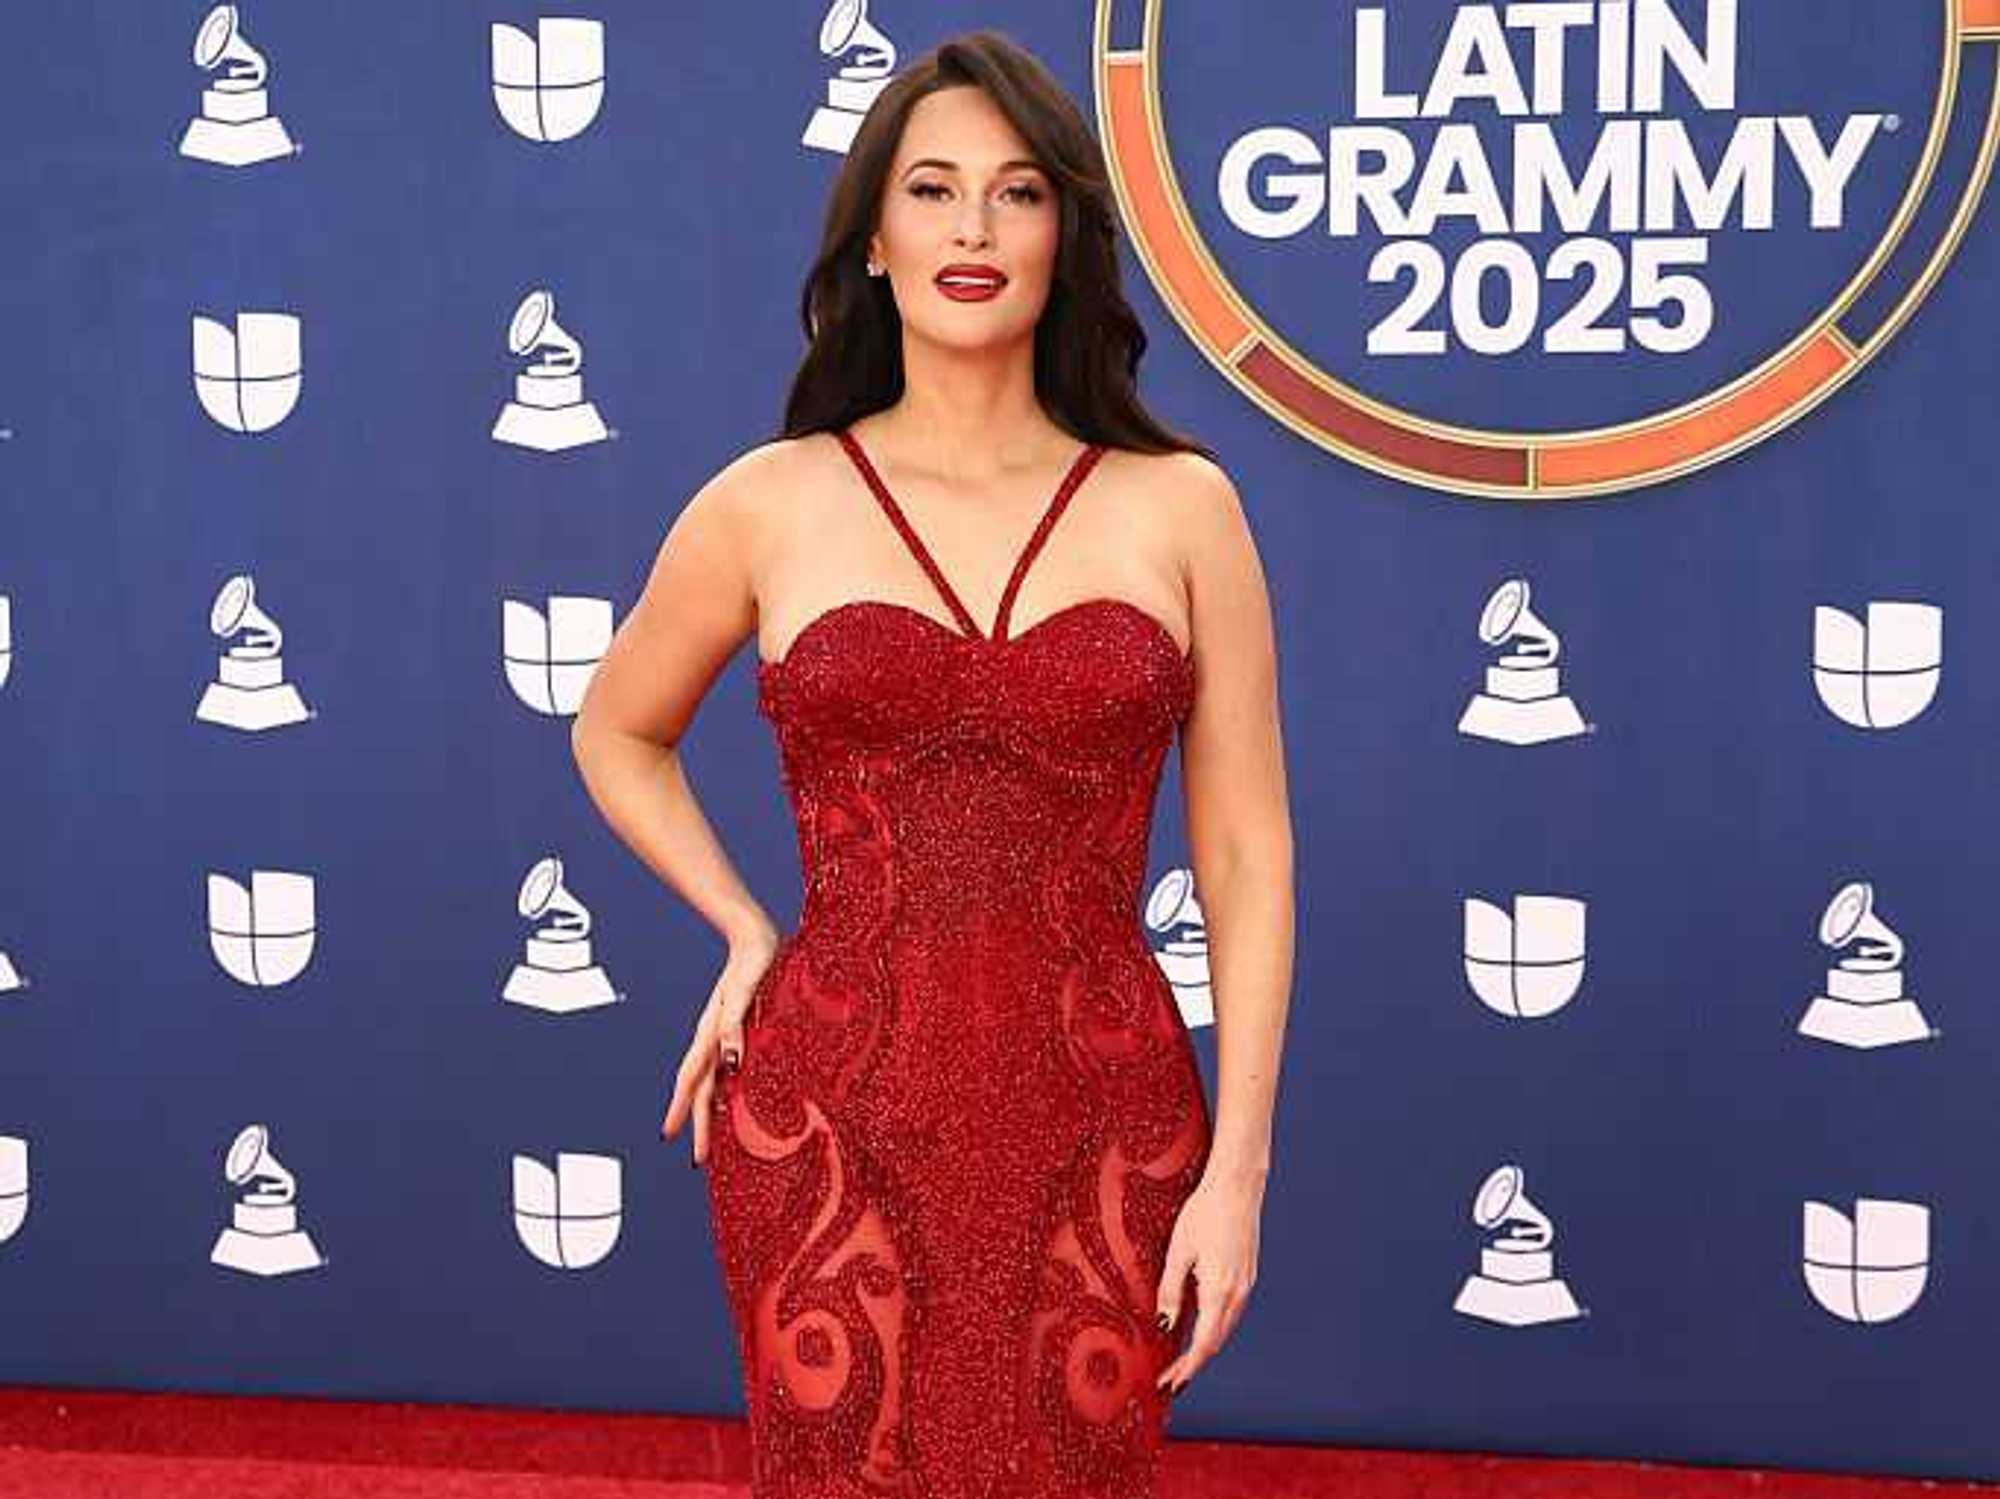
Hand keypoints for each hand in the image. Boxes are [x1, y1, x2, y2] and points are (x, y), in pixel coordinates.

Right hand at [660, 926, 779, 1167]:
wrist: (758, 939)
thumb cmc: (756, 962)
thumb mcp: (747, 992)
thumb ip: (735, 1025)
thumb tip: (730, 1061)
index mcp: (712, 1031)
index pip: (693, 1078)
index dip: (683, 1109)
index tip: (670, 1136)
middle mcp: (714, 1037)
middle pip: (703, 1088)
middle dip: (699, 1124)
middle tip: (698, 1159)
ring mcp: (725, 1034)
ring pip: (713, 1081)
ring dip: (711, 1111)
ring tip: (711, 1139)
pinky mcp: (739, 1028)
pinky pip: (728, 1067)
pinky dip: (728, 1089)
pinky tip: (734, 1100)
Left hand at [1153, 1164, 1264, 1395]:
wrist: (1237, 1187)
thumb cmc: (1204, 1213)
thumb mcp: (1179, 1251)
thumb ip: (1170, 1290)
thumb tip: (1164, 1326)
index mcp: (1220, 1290)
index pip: (1203, 1344)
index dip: (1186, 1369)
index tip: (1168, 1384)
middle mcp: (1238, 1293)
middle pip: (1216, 1342)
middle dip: (1192, 1364)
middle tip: (1168, 1380)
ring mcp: (1246, 1285)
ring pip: (1224, 1329)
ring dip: (1203, 1348)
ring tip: (1179, 1361)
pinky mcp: (1246, 1275)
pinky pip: (1230, 1313)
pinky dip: (1214, 1328)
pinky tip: (1198, 1328)